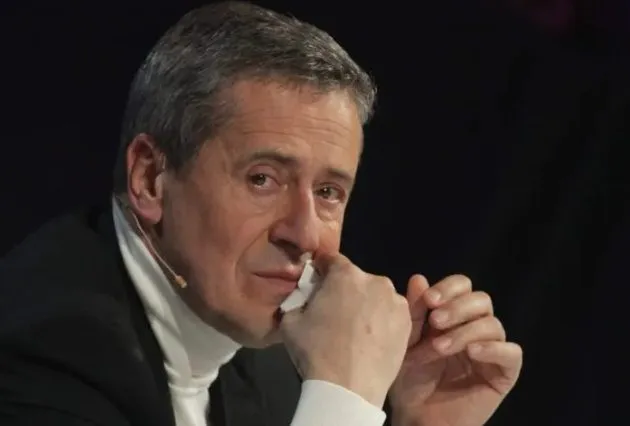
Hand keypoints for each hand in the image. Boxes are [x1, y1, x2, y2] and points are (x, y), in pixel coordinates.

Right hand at [280, 253, 411, 407]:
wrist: (349, 389)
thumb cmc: (316, 351)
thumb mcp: (290, 321)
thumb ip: (298, 300)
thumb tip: (303, 298)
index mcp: (345, 274)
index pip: (331, 260)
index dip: (322, 271)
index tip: (317, 283)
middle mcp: (375, 280)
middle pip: (355, 278)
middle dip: (344, 290)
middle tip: (334, 313)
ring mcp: (395, 302)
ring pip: (375, 296)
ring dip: (366, 305)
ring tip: (355, 331)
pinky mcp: (408, 324)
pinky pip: (390, 314)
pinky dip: (382, 321)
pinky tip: (370, 340)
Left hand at [389, 274, 522, 425]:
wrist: (417, 418)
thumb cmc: (409, 381)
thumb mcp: (405, 342)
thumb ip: (413, 313)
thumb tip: (419, 278)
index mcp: (452, 315)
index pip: (462, 286)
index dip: (449, 288)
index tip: (429, 300)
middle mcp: (475, 328)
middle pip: (481, 299)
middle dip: (457, 307)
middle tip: (435, 321)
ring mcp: (491, 350)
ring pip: (493, 324)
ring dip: (465, 331)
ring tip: (440, 348)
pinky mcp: (504, 373)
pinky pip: (511, 353)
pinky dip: (493, 348)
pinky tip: (472, 353)